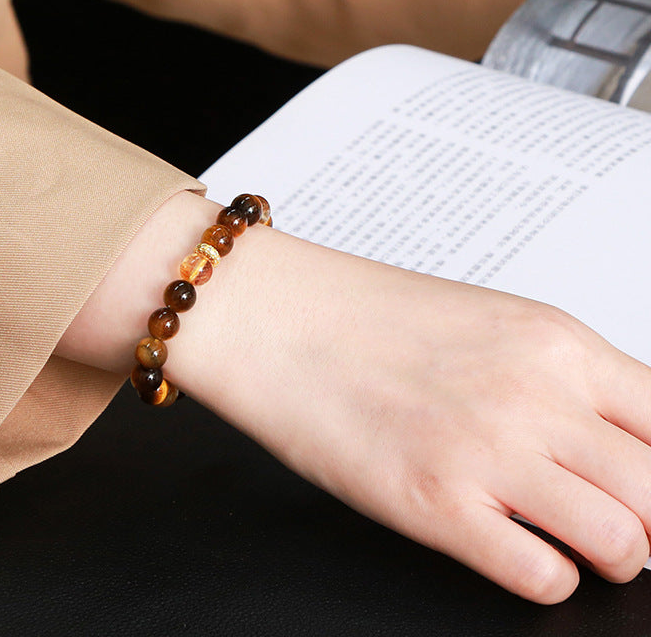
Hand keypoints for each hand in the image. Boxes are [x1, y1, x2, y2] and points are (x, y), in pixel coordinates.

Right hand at [57, 192, 650, 603]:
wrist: (278, 318)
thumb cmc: (365, 315)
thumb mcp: (487, 322)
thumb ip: (559, 377)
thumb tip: (613, 438)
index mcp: (556, 343)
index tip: (647, 482)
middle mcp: (536, 397)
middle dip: (649, 519)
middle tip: (613, 517)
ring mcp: (489, 452)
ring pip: (624, 544)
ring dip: (605, 551)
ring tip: (563, 533)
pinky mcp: (436, 505)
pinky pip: (544, 576)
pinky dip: (543, 573)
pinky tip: (509, 543)